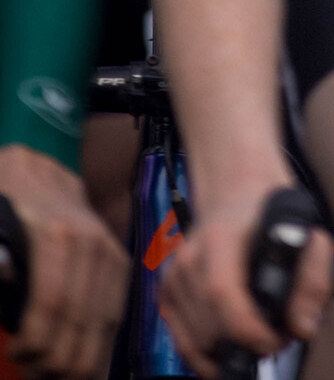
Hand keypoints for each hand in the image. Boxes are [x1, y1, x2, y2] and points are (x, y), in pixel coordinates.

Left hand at [0, 147, 126, 379]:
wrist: (36, 178)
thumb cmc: (6, 208)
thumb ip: (1, 254)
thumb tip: (6, 270)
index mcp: (56, 233)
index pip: (53, 300)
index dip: (37, 338)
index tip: (17, 354)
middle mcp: (90, 241)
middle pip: (81, 315)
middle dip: (59, 357)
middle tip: (36, 373)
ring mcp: (109, 248)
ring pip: (104, 318)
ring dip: (82, 355)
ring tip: (55, 373)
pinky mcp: (118, 258)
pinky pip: (117, 309)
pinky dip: (102, 341)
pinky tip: (85, 359)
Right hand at [158, 187, 333, 373]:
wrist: (235, 192)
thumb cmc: (272, 212)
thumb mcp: (306, 231)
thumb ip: (314, 278)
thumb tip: (302, 327)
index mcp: (220, 237)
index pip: (220, 292)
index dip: (247, 328)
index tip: (275, 341)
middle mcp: (188, 258)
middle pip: (209, 327)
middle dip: (246, 345)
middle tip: (277, 337)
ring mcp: (172, 278)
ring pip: (196, 342)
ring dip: (229, 352)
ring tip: (259, 335)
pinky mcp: (165, 295)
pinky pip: (184, 344)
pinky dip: (208, 355)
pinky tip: (232, 346)